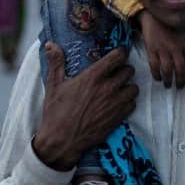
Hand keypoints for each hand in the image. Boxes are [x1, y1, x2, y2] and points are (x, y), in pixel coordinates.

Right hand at [32, 43, 137, 170]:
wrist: (62, 141)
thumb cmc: (56, 112)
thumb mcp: (54, 85)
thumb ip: (56, 62)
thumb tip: (51, 44)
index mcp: (93, 77)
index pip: (117, 57)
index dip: (120, 52)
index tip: (118, 53)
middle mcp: (107, 88)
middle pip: (129, 71)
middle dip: (124, 69)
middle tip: (117, 72)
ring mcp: (115, 104)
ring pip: (134, 88)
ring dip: (128, 86)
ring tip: (120, 88)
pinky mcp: (118, 118)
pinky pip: (132, 104)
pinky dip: (128, 102)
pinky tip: (119, 103)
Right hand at [140, 11, 184, 88]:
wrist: (154, 15)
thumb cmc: (170, 25)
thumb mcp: (184, 33)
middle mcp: (176, 48)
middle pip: (181, 70)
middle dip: (181, 81)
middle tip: (180, 86)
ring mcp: (163, 49)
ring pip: (168, 70)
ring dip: (168, 81)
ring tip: (168, 85)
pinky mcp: (151, 49)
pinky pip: (154, 66)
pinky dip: (156, 75)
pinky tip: (158, 78)